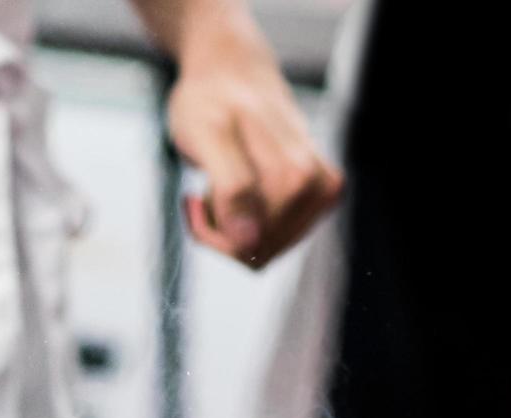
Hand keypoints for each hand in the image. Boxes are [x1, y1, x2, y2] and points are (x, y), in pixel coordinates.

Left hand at [167, 40, 343, 267]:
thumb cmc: (211, 102)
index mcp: (298, 176)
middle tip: (204, 190)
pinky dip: (240, 224)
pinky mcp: (313, 197)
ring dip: (229, 227)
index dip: (210, 231)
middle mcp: (318, 186)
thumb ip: (232, 187)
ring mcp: (318, 192)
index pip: (249, 246)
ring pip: (262, 250)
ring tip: (219, 185)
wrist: (230, 72)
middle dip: (220, 231)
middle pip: (257, 252)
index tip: (192, 198)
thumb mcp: (208, 138)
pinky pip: (269, 239)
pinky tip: (229, 193)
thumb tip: (250, 242)